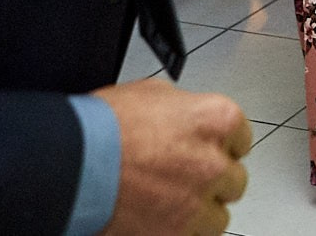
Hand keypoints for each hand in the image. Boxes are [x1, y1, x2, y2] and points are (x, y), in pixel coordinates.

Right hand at [94, 78, 252, 235]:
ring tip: (172, 202)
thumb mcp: (152, 93)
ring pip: (219, 217)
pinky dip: (181, 232)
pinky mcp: (176, 234)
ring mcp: (197, 203)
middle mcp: (215, 163)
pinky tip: (162, 219)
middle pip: (234, 180)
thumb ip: (184, 109)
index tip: (211, 150)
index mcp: (217, 120)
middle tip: (186, 177)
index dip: (222, 145)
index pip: (242, 139)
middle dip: (213, 179)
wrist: (73, 164)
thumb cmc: (104, 127)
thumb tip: (186, 115)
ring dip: (200, 211)